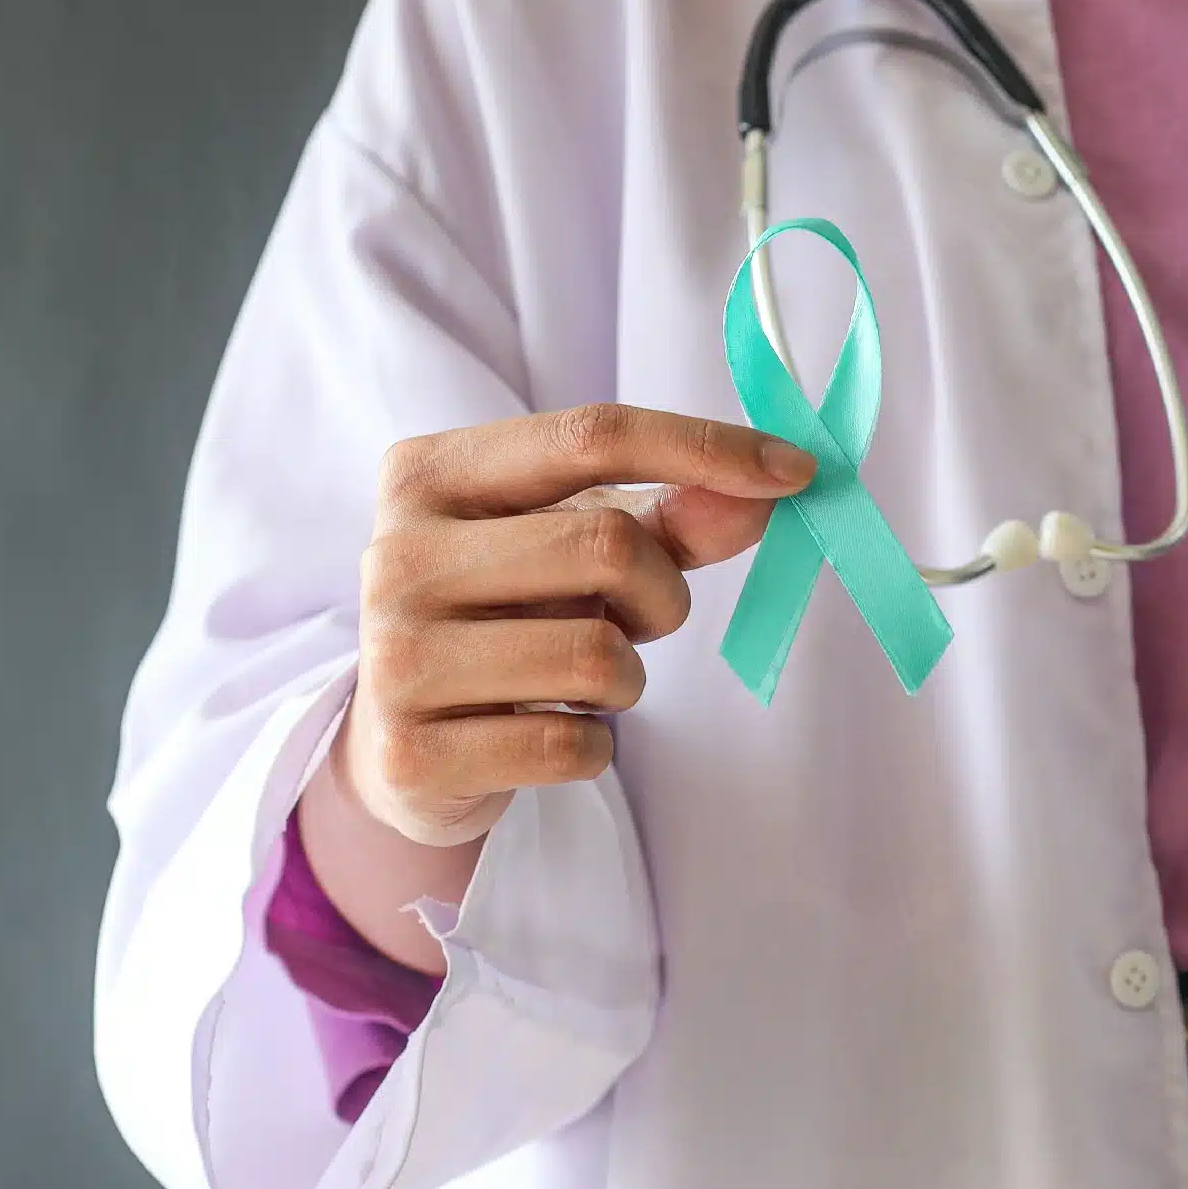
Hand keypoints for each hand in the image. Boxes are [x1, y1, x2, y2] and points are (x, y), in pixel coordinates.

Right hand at [337, 403, 814, 846]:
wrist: (408, 748)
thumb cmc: (510, 618)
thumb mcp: (580, 548)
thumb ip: (674, 516)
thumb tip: (765, 494)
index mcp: (430, 473)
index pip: (592, 434)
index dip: (707, 447)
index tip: (796, 473)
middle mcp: (394, 554)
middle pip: (608, 544)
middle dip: (661, 593)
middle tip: (636, 620)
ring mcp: (392, 657)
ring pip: (597, 654)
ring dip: (625, 678)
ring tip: (578, 681)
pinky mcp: (410, 754)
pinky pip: (569, 747)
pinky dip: (592, 748)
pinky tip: (546, 734)